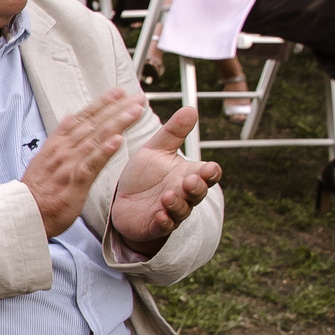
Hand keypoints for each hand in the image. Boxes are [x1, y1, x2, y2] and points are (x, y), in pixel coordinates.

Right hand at [21, 88, 144, 235]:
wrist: (24, 213)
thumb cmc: (36, 191)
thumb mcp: (44, 158)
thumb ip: (59, 139)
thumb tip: (70, 118)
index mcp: (57, 144)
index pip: (82, 118)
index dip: (101, 104)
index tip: (117, 93)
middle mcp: (63, 150)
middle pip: (93, 124)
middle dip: (116, 108)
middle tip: (136, 97)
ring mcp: (69, 164)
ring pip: (96, 138)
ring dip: (116, 123)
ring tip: (134, 111)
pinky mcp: (74, 181)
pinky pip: (92, 164)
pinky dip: (104, 151)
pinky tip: (117, 141)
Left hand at [108, 106, 222, 252]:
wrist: (124, 201)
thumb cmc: (145, 175)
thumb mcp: (156, 150)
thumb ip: (173, 132)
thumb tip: (190, 108)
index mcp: (189, 174)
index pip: (207, 174)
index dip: (210, 172)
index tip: (209, 168)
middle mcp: (184, 194)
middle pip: (198, 193)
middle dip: (196, 188)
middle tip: (189, 181)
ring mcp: (171, 211)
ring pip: (182, 210)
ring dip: (177, 204)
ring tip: (169, 196)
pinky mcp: (155, 225)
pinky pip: (164, 226)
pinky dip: (164, 221)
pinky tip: (160, 216)